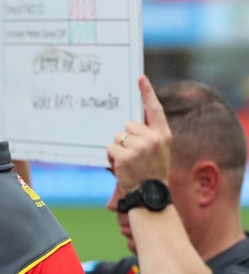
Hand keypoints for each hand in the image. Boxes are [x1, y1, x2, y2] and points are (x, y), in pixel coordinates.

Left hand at [106, 75, 171, 193]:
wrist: (151, 195)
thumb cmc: (151, 172)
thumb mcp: (158, 150)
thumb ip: (148, 135)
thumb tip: (129, 124)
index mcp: (163, 135)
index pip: (154, 109)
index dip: (147, 92)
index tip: (141, 78)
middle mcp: (153, 138)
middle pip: (128, 125)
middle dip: (126, 138)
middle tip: (135, 156)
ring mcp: (140, 147)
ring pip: (118, 136)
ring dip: (118, 148)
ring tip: (129, 162)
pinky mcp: (126, 155)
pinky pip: (110, 148)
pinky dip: (111, 157)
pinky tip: (122, 167)